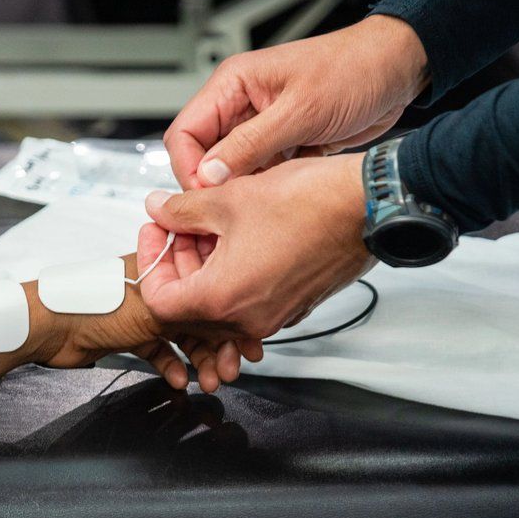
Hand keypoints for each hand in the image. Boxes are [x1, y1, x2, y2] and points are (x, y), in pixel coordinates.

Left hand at [35, 256, 242, 392]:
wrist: (52, 327)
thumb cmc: (96, 304)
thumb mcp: (155, 309)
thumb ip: (191, 315)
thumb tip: (226, 323)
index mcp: (166, 267)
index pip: (209, 288)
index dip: (231, 316)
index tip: (248, 341)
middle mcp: (159, 287)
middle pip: (200, 317)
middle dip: (219, 346)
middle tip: (230, 370)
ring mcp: (145, 311)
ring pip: (183, 337)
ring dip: (198, 360)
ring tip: (208, 382)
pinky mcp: (131, 333)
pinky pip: (160, 350)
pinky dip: (171, 364)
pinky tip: (178, 379)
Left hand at [138, 153, 375, 339]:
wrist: (368, 207)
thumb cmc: (308, 203)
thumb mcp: (228, 198)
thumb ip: (182, 210)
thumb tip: (158, 209)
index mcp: (223, 299)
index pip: (159, 303)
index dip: (150, 265)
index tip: (156, 235)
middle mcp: (247, 319)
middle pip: (187, 308)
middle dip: (178, 263)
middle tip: (180, 224)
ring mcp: (272, 317)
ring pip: (218, 304)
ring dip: (204, 268)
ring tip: (210, 227)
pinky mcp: (292, 306)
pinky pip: (248, 302)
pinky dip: (233, 276)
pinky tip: (238, 238)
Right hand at [164, 15, 427, 189]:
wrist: (395, 72)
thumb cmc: (353, 70)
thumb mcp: (299, 111)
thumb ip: (250, 145)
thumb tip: (210, 174)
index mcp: (233, 84)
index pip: (185, 132)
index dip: (189, 168)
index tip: (205, 196)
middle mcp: (241, 105)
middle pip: (202, 155)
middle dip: (212, 184)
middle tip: (228, 209)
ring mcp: (260, 127)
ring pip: (229, 169)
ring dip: (239, 190)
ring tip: (256, 207)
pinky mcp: (281, 144)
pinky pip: (257, 174)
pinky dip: (263, 190)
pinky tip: (275, 200)